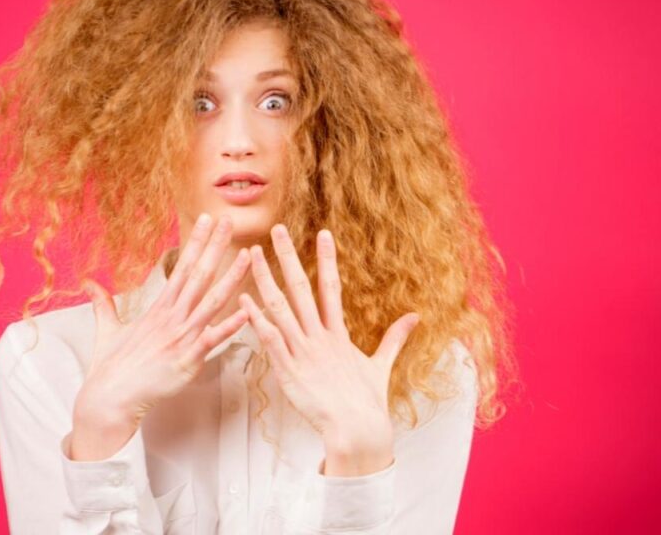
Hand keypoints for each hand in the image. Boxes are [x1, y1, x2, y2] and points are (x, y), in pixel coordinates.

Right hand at [74, 213, 250, 432]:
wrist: (108, 399)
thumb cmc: (109, 368)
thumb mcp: (107, 329)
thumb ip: (103, 305)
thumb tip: (89, 284)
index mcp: (158, 309)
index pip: (181, 267)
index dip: (196, 243)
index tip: (208, 221)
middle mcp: (172, 318)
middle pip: (198, 274)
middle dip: (215, 247)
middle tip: (230, 220)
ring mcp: (181, 337)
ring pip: (212, 301)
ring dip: (232, 277)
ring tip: (249, 255)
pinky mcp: (188, 360)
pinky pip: (214, 339)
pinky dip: (231, 325)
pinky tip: (248, 312)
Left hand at [238, 224, 420, 448]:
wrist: (357, 430)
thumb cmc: (367, 402)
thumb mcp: (381, 366)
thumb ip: (393, 338)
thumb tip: (415, 317)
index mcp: (339, 334)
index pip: (332, 287)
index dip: (327, 259)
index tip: (323, 233)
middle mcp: (320, 337)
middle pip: (301, 288)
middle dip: (288, 257)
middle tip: (277, 229)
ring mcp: (303, 352)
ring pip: (280, 308)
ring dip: (265, 280)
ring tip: (252, 255)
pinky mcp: (289, 371)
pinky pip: (270, 340)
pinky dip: (257, 320)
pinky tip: (245, 301)